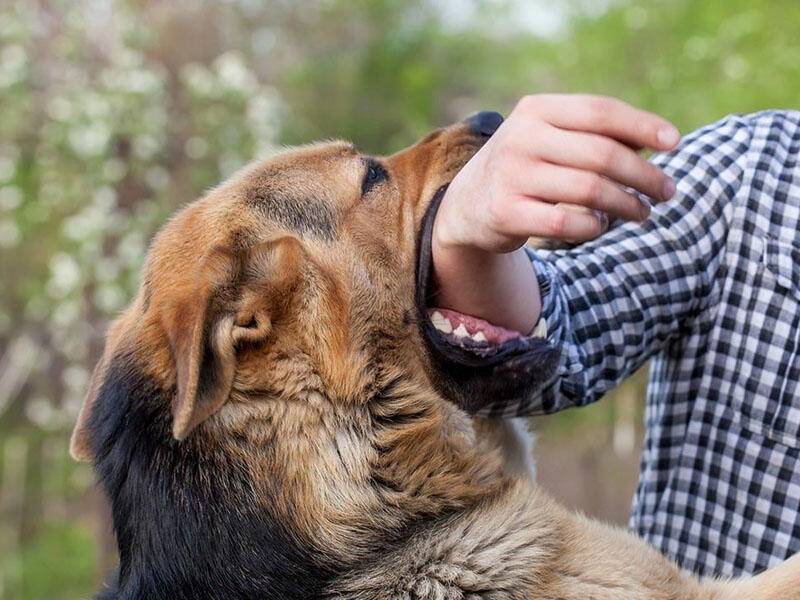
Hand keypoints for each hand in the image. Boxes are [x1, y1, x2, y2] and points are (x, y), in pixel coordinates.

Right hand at [431, 95, 680, 333]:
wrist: (467, 204)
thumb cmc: (526, 167)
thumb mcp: (551, 138)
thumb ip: (595, 135)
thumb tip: (660, 140)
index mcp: (536, 110)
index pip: (600, 112)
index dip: (642, 125)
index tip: (675, 143)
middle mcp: (521, 138)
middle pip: (602, 154)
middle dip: (644, 175)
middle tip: (667, 192)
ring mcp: (512, 176)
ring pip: (590, 191)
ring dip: (627, 205)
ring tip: (643, 213)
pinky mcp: (507, 213)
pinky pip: (568, 223)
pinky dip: (594, 227)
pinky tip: (601, 226)